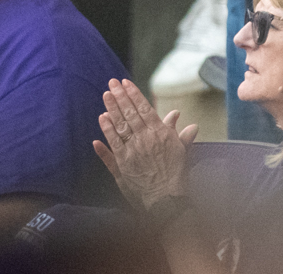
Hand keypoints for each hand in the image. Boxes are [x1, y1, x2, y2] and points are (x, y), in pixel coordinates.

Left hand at [92, 78, 195, 209]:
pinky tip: (101, 121)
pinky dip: (106, 133)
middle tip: (111, 83)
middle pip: (130, 114)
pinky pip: (112, 146)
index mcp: (160, 133)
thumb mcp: (181, 149)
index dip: (134, 95)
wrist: (166, 199)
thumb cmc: (175, 174)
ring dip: (112, 110)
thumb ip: (177, 131)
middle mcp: (145, 139)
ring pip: (119, 126)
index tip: (126, 83)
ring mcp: (132, 151)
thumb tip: (177, 114)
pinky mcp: (122, 165)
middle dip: (120, 97)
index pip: (144, 108)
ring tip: (106, 96)